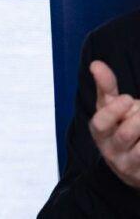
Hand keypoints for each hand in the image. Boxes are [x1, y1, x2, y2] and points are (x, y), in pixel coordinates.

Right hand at [88, 60, 139, 188]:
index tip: (128, 98)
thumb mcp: (109, 109)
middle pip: (125, 134)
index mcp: (100, 133)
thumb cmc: (120, 128)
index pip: (100, 123)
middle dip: (139, 119)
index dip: (114, 111)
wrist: (133, 168)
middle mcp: (111, 151)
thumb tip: (95, 64)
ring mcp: (129, 165)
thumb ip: (105, 87)